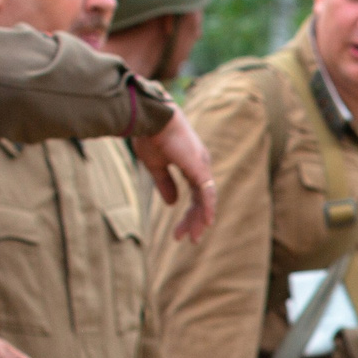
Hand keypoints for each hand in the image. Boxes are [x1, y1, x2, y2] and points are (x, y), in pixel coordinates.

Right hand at [137, 112, 216, 240]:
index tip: (179, 232)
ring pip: (206, 199)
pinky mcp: (199, 167)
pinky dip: (208, 207)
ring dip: (200, 219)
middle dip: (194, 220)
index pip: (195, 195)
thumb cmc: (150, 135)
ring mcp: (202, 166)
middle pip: (202, 200)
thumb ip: (165, 183)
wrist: (149, 118)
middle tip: (189, 239)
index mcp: (192, 165)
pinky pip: (207, 191)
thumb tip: (172, 203)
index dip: (188, 213)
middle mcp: (201, 166)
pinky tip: (207, 222)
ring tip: (194, 238)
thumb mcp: (155, 165)